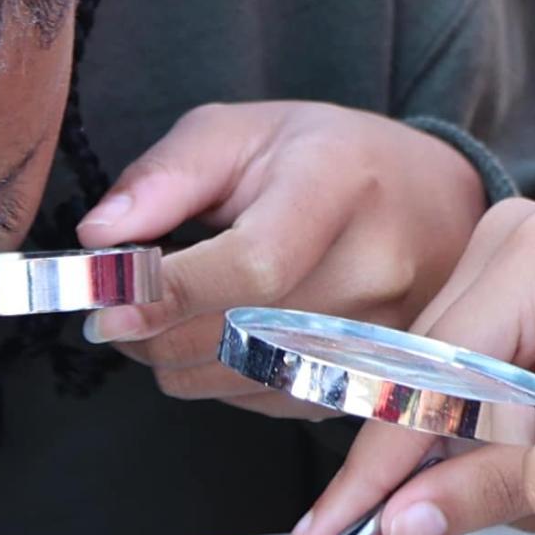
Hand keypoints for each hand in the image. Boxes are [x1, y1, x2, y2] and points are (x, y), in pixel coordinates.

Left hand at [74, 103, 489, 402]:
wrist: (434, 202)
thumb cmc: (326, 158)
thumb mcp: (242, 131)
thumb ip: (166, 177)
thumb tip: (100, 238)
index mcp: (337, 185)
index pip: (253, 264)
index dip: (169, 296)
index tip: (106, 307)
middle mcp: (374, 267)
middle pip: (240, 335)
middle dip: (153, 335)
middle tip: (115, 311)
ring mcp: (384, 336)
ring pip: (245, 382)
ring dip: (177, 363)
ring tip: (162, 319)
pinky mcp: (373, 382)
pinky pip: (267, 404)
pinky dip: (221, 380)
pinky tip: (219, 337)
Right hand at [278, 199, 534, 534]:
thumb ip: (504, 484)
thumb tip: (401, 528)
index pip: (431, 373)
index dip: (383, 464)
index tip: (335, 532)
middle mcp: (509, 246)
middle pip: (420, 389)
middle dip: (427, 496)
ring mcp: (505, 266)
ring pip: (436, 401)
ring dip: (468, 484)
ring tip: (531, 530)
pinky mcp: (508, 301)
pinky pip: (464, 394)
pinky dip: (486, 458)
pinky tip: (528, 487)